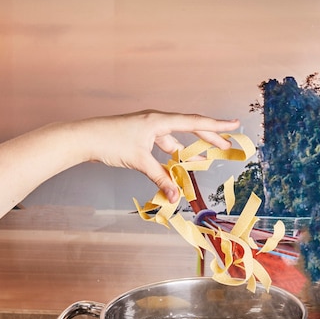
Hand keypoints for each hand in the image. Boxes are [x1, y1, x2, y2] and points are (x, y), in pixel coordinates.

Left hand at [77, 110, 239, 201]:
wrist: (85, 137)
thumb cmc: (110, 143)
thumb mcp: (140, 162)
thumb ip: (160, 179)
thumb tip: (175, 197)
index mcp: (159, 121)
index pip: (194, 122)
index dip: (216, 126)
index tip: (234, 125)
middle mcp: (156, 121)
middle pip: (189, 128)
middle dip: (208, 138)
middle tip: (226, 146)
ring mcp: (148, 128)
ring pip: (175, 139)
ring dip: (188, 151)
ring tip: (203, 162)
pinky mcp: (140, 136)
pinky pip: (163, 145)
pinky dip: (171, 156)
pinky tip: (176, 165)